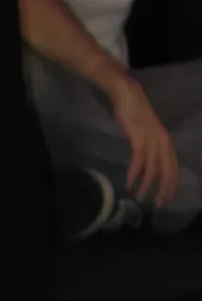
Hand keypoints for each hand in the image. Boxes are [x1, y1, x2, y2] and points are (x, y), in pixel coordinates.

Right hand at [109, 77, 179, 206]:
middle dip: (163, 189)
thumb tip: (148, 161)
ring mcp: (152, 140)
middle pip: (167, 171)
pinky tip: (130, 184)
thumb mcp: (147, 131)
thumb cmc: (135, 112)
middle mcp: (163, 142)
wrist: (127, 96)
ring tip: (141, 198)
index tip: (167, 198)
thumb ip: (150, 145)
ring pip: (152, 168)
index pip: (173, 167)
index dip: (171, 184)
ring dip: (147, 185)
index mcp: (167, 141)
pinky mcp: (138, 139)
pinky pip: (138, 161)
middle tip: (158, 204)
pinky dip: (134, 174)